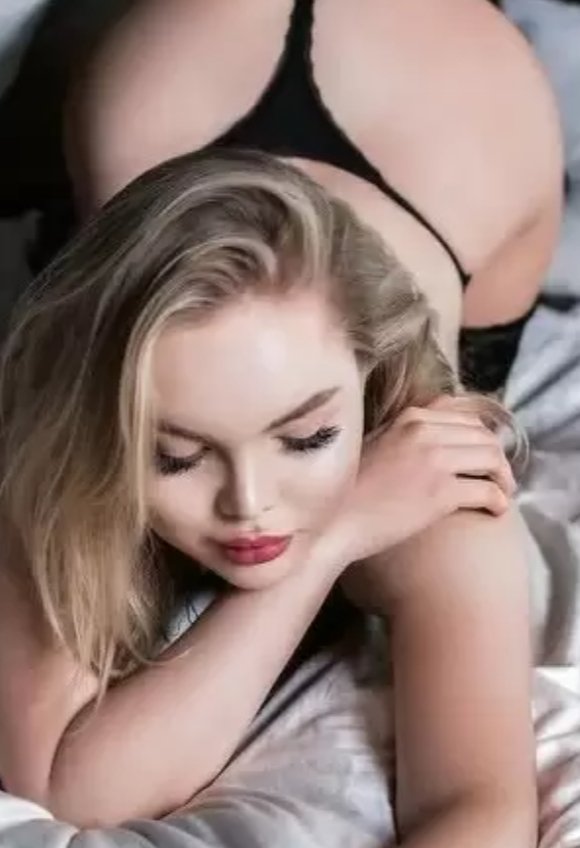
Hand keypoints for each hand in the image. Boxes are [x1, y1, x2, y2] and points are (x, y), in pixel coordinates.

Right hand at [319, 396, 514, 572]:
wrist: (332, 523)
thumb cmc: (345, 492)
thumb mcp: (372, 446)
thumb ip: (400, 435)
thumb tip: (428, 441)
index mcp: (408, 417)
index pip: (464, 417)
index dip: (480, 437)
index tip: (482, 455)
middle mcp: (424, 432)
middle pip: (483, 436)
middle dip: (497, 457)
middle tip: (499, 478)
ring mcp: (434, 461)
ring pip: (491, 458)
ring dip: (503, 477)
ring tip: (502, 493)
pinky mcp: (440, 494)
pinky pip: (487, 491)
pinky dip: (499, 500)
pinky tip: (497, 510)